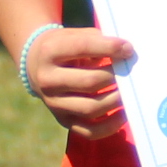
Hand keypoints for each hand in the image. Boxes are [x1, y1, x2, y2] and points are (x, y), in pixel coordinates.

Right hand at [23, 26, 133, 140]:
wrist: (35, 64)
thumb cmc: (63, 46)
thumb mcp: (73, 35)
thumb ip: (96, 40)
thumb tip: (126, 51)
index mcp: (50, 52)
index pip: (82, 48)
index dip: (109, 47)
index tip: (128, 48)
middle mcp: (47, 80)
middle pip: (89, 82)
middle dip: (115, 77)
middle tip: (131, 72)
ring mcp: (53, 103)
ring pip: (90, 108)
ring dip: (115, 100)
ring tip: (129, 92)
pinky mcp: (63, 120)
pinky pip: (89, 131)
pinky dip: (110, 126)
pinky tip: (123, 115)